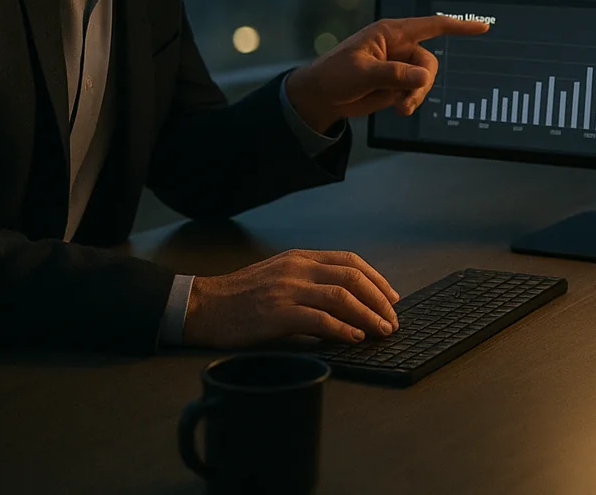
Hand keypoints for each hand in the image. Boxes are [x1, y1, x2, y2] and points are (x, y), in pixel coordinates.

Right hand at [182, 249, 402, 347]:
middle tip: (392, 319)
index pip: (349, 260)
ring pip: (342, 296)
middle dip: (379, 299)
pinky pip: (320, 320)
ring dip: (368, 315)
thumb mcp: (278, 276)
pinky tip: (354, 337)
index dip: (376, 278)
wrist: (203, 306)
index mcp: (300, 258)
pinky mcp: (278, 313)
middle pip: (352, 276)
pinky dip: (343, 329)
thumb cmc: (240, 296)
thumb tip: (345, 305)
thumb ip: (309, 283)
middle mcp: (298, 269)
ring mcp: (288, 289)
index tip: (391, 296)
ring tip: (381, 330)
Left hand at [283, 15, 489, 129]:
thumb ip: (395, 74)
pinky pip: (416, 92)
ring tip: (399, 108)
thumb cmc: (335, 75)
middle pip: (429, 62)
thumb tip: (424, 76)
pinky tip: (396, 109)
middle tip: (406, 100)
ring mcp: (398, 66)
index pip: (431, 26)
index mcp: (390, 34)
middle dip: (422, 83)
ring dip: (415, 96)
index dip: (458, 25)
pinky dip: (410, 101)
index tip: (482, 26)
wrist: (321, 98)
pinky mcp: (396, 83)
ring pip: (424, 80)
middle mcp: (398, 48)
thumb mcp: (363, 72)